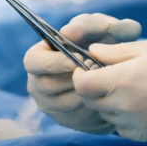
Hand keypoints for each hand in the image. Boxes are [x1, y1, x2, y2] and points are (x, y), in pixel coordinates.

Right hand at [24, 13, 141, 132]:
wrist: (110, 70)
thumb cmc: (100, 42)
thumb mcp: (104, 29)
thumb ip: (112, 25)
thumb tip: (113, 29)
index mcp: (37, 57)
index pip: (33, 61)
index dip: (55, 60)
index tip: (79, 55)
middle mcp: (38, 82)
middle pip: (45, 86)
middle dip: (71, 78)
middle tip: (94, 70)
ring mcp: (50, 103)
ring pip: (62, 104)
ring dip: (83, 93)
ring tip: (102, 82)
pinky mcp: (65, 119)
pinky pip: (76, 119)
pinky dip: (92, 109)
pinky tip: (105, 96)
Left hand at [75, 39, 146, 142]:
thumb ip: (116, 51)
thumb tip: (91, 52)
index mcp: (124, 79)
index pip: (82, 84)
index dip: (79, 74)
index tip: (87, 65)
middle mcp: (126, 105)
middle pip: (91, 101)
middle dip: (92, 87)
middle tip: (107, 72)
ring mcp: (136, 123)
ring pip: (106, 114)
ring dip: (108, 101)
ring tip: (127, 85)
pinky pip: (122, 127)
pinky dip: (122, 116)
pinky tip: (138, 102)